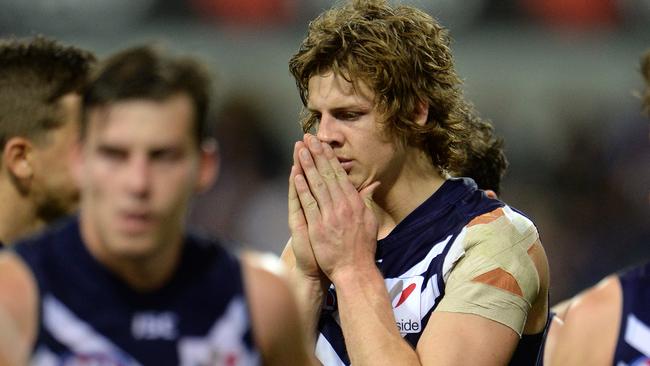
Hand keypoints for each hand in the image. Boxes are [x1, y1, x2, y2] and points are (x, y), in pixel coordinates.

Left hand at [294, 134, 379, 282]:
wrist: (355, 270)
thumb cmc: (363, 247)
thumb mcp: (370, 221)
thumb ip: (367, 200)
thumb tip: (373, 185)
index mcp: (355, 202)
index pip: (340, 175)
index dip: (330, 158)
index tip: (322, 144)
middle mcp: (343, 205)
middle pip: (328, 175)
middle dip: (317, 155)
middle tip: (309, 138)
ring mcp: (330, 215)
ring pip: (317, 185)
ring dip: (308, 166)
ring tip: (300, 150)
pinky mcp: (318, 226)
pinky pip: (309, 203)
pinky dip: (302, 188)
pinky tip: (296, 175)